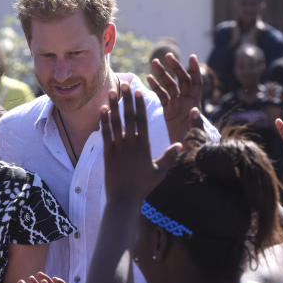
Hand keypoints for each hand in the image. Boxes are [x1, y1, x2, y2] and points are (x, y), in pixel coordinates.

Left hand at [101, 83, 180, 201]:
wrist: (124, 199)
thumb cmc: (143, 186)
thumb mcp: (160, 171)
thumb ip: (169, 157)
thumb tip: (181, 145)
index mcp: (144, 146)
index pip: (142, 121)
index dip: (140, 105)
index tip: (139, 92)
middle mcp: (131, 144)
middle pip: (129, 117)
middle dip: (127, 99)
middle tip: (126, 84)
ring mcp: (118, 148)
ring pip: (115, 123)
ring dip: (114, 106)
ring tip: (112, 92)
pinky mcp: (107, 154)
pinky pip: (105, 134)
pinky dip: (103, 122)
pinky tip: (102, 110)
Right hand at [148, 53, 203, 144]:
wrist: (186, 154)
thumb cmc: (195, 146)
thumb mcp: (197, 136)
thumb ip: (196, 124)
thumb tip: (195, 110)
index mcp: (194, 104)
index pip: (196, 83)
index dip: (195, 70)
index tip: (192, 57)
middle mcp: (186, 101)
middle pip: (181, 80)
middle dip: (175, 68)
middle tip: (167, 56)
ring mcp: (176, 105)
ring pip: (169, 85)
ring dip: (162, 74)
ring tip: (154, 63)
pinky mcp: (167, 110)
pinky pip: (161, 95)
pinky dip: (155, 86)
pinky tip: (148, 78)